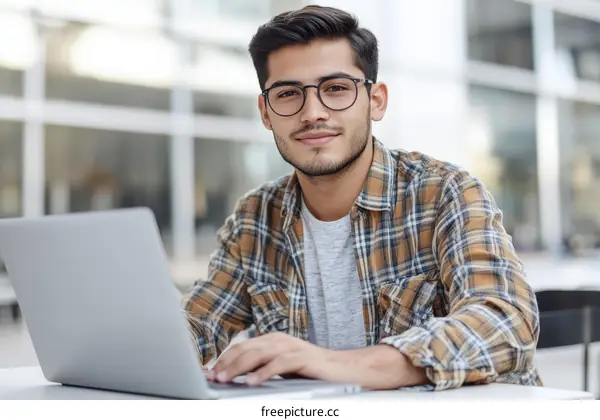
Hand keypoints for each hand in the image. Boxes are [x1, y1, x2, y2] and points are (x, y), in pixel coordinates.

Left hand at [205, 332, 428, 389]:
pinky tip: (250, 383)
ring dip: (238, 368)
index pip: (242, 347)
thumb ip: (260, 368)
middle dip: (226, 364)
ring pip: (258, 355)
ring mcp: (290, 347)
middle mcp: (279, 340)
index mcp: (272, 340)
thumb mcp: (281, 368)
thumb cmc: (311, 371)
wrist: (344, 368)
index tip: (209, 372)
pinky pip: (278, 364)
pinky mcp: (302, 357)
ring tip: (225, 380)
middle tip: (212, 378)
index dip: (224, 359)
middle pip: (246, 349)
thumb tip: (234, 377)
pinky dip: (262, 373)